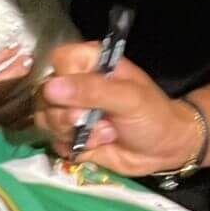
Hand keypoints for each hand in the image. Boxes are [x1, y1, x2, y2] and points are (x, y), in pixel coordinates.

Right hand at [34, 42, 199, 175]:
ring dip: (72, 132)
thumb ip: (91, 90)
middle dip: (68, 115)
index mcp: (90, 63)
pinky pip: (52, 140)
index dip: (67, 80)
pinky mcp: (70, 135)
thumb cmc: (152, 115)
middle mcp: (75, 84)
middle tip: (96, 121)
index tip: (87, 97)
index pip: (59, 60)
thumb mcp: (128, 98)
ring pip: (45, 118)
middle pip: (45, 94)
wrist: (164, 150)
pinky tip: (96, 146)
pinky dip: (72, 147)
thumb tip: (51, 88)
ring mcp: (70, 110)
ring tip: (104, 135)